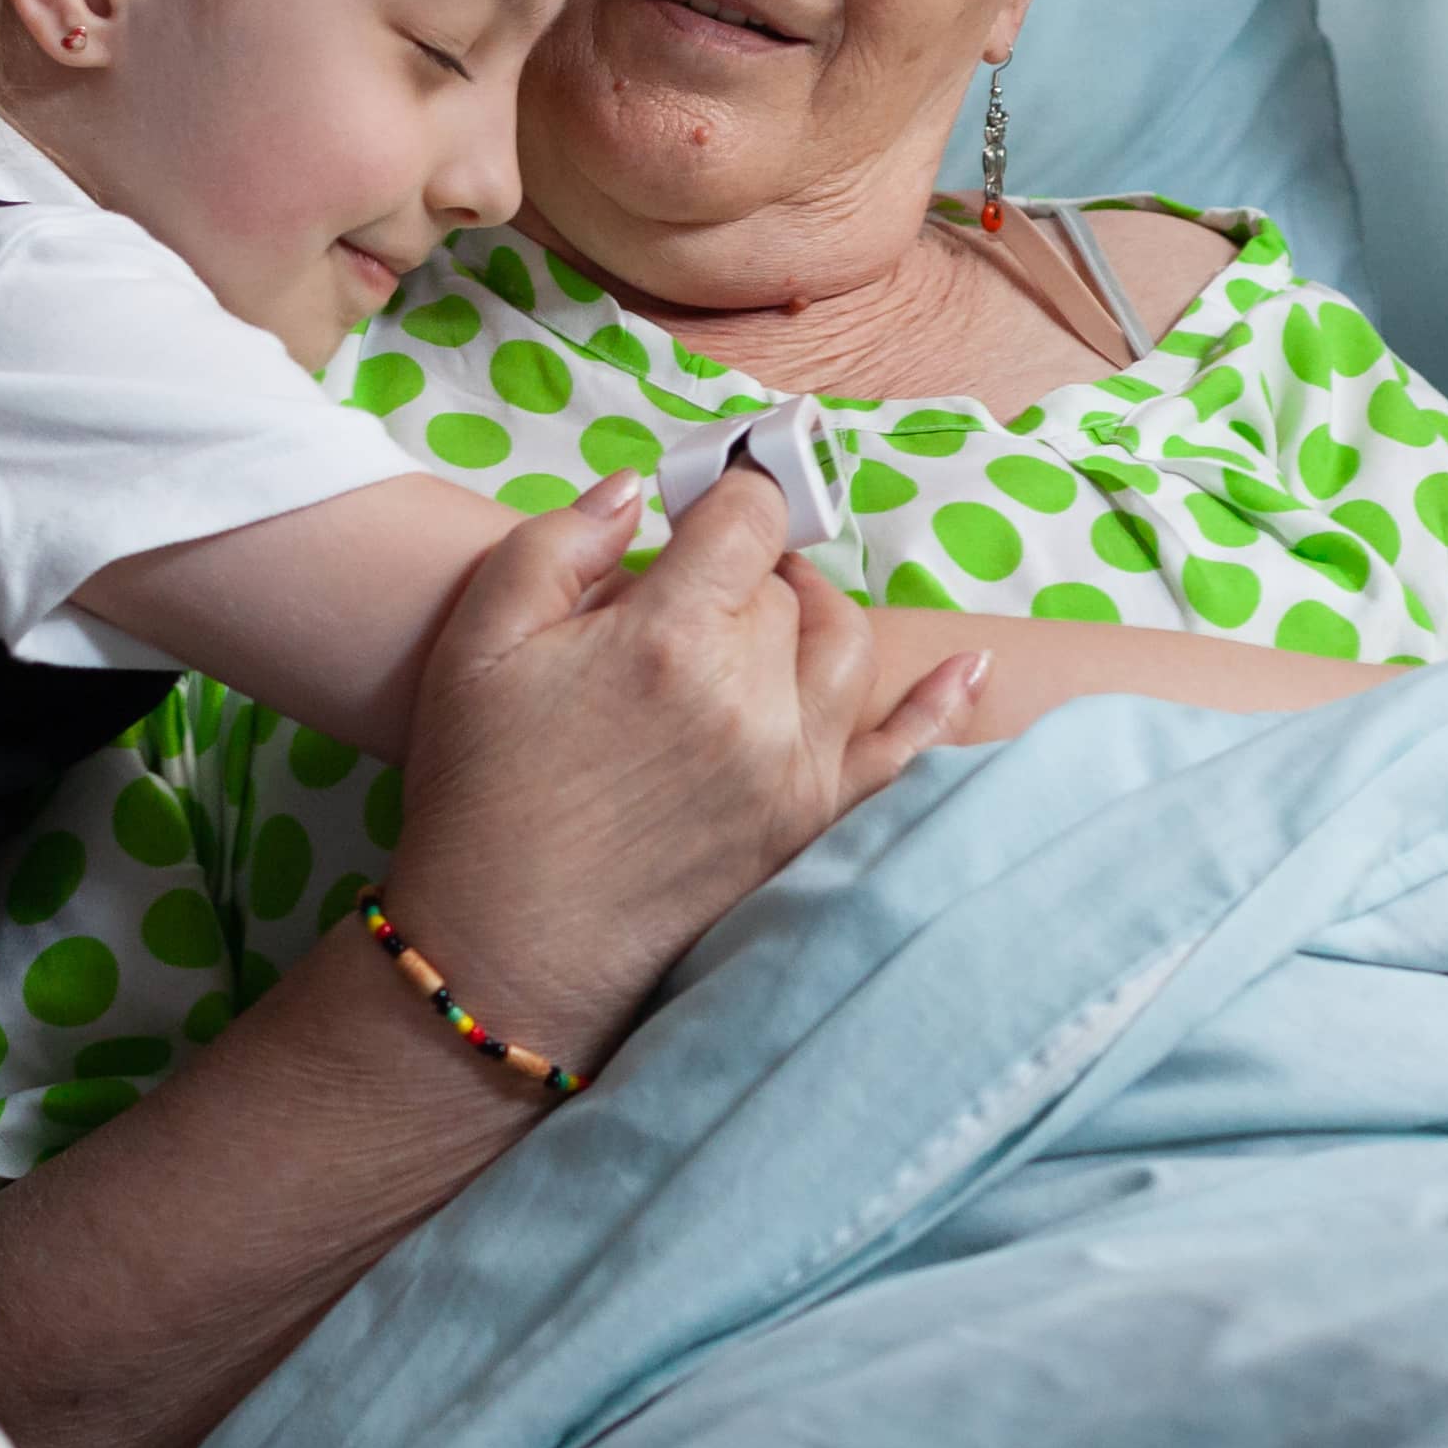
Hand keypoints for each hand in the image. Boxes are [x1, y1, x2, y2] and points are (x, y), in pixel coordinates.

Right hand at [381, 467, 985, 1077]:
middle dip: (737, 578)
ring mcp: (796, 770)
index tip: (703, 505)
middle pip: (785, 588)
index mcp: (669, 637)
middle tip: (679, 602)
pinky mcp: (813, 830)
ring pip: (845, 648)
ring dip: (810, 620)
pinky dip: (940, 707)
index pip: (746, 518)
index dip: (725, 497)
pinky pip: (903, 756)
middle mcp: (751, 699)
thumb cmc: (482, 795)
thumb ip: (559, 541)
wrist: (503, 958)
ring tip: (761, 622)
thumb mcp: (478, 644)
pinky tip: (968, 670)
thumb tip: (636, 489)